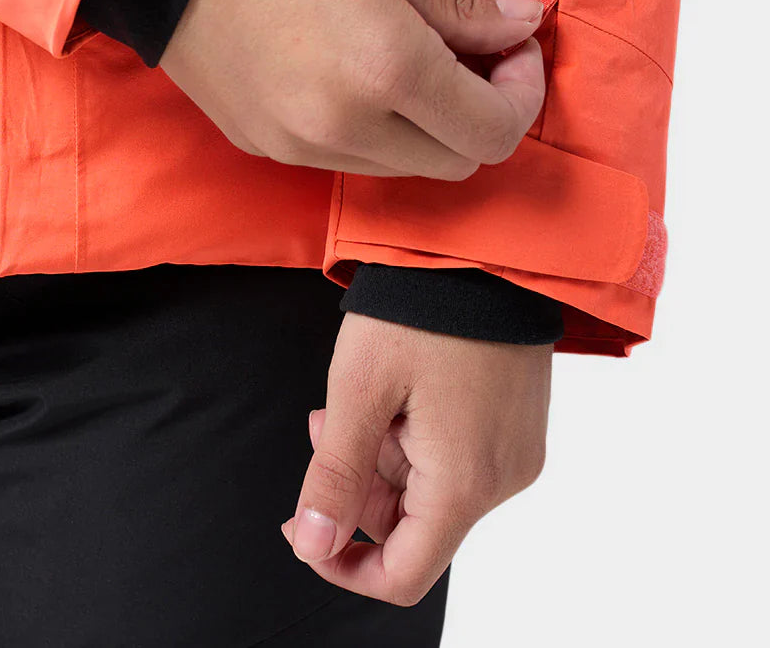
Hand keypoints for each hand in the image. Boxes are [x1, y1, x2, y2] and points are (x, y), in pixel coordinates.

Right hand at [160, 0, 545, 178]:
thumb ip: (462, 5)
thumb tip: (521, 28)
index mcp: (388, 68)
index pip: (493, 131)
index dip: (521, 95)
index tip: (513, 48)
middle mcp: (347, 127)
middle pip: (456, 161)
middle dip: (483, 114)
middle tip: (476, 56)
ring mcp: (301, 146)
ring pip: (404, 167)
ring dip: (430, 127)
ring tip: (418, 64)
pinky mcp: (267, 149)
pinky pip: (349, 159)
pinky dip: (377, 131)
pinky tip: (362, 79)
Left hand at [280, 311, 552, 605]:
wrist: (484, 246)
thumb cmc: (420, 308)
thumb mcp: (359, 389)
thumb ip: (334, 475)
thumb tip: (312, 545)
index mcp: (464, 482)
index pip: (403, 575)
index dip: (344, 566)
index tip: (302, 528)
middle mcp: (502, 478)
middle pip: (415, 527)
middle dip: (357, 490)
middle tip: (321, 429)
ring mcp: (516, 450)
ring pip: (433, 490)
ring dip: (382, 459)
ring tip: (354, 399)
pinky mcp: (518, 423)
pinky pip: (459, 459)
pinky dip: (416, 440)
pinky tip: (392, 395)